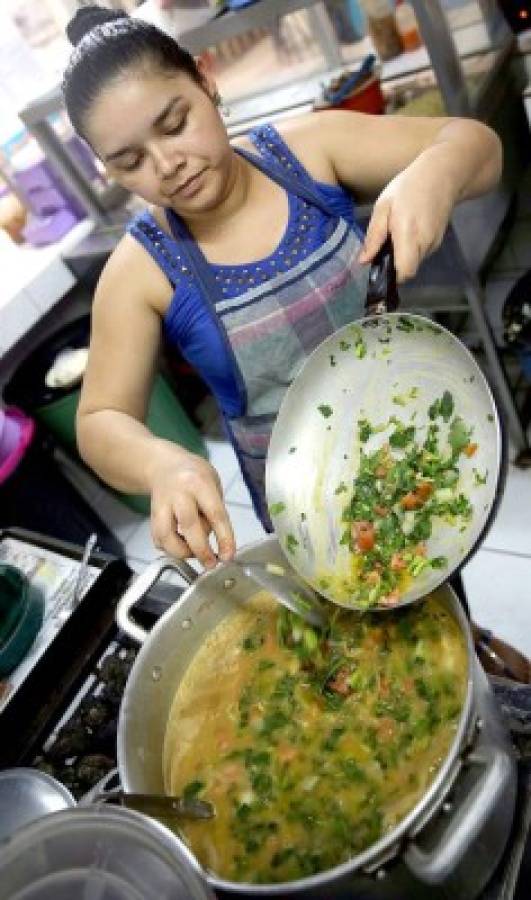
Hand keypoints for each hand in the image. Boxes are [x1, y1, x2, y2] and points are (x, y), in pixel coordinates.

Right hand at [148, 444, 235, 568]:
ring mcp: (162, 504)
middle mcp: (178, 492)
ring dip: (181, 552)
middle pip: (188, 525)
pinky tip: (180, 546)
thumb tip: (218, 541)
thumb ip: (215, 510)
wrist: (163, 465)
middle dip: (201, 550)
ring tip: (194, 554)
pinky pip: (157, 539)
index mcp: (199, 483)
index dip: (223, 538)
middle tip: (211, 564)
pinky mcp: (151, 515)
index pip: (215, 513)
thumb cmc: (194, 475)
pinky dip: (169, 549)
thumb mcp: (213, 483)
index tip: (228, 556)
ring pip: (166, 535)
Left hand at [358, 151, 455, 282]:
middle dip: (393, 264)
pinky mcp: (438, 242)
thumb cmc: (409, 186)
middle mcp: (424, 243)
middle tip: (384, 244)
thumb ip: (374, 236)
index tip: (380, 265)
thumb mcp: (383, 206)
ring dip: (402, 255)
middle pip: (407, 270)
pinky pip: (420, 253)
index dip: (391, 275)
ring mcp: (434, 244)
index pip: (404, 272)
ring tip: (396, 231)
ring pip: (414, 262)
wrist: (443, 174)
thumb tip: (364, 261)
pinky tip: (408, 229)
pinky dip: (411, 248)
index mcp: (409, 234)